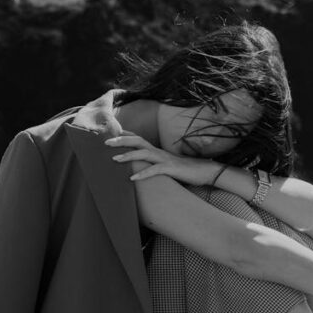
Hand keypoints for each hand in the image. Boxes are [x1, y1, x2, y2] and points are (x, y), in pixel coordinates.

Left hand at [104, 133, 220, 186]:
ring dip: (128, 155)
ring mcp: (165, 159)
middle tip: (105, 142)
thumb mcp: (167, 164)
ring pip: (143, 153)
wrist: (206, 171)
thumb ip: (155, 163)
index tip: (111, 133)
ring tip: (114, 159)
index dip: (125, 134)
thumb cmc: (186, 170)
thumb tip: (145, 165)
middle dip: (121, 140)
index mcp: (157, 150)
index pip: (139, 138)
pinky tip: (132, 179)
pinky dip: (143, 174)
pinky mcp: (171, 168)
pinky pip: (155, 170)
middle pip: (137, 140)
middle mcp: (159, 152)